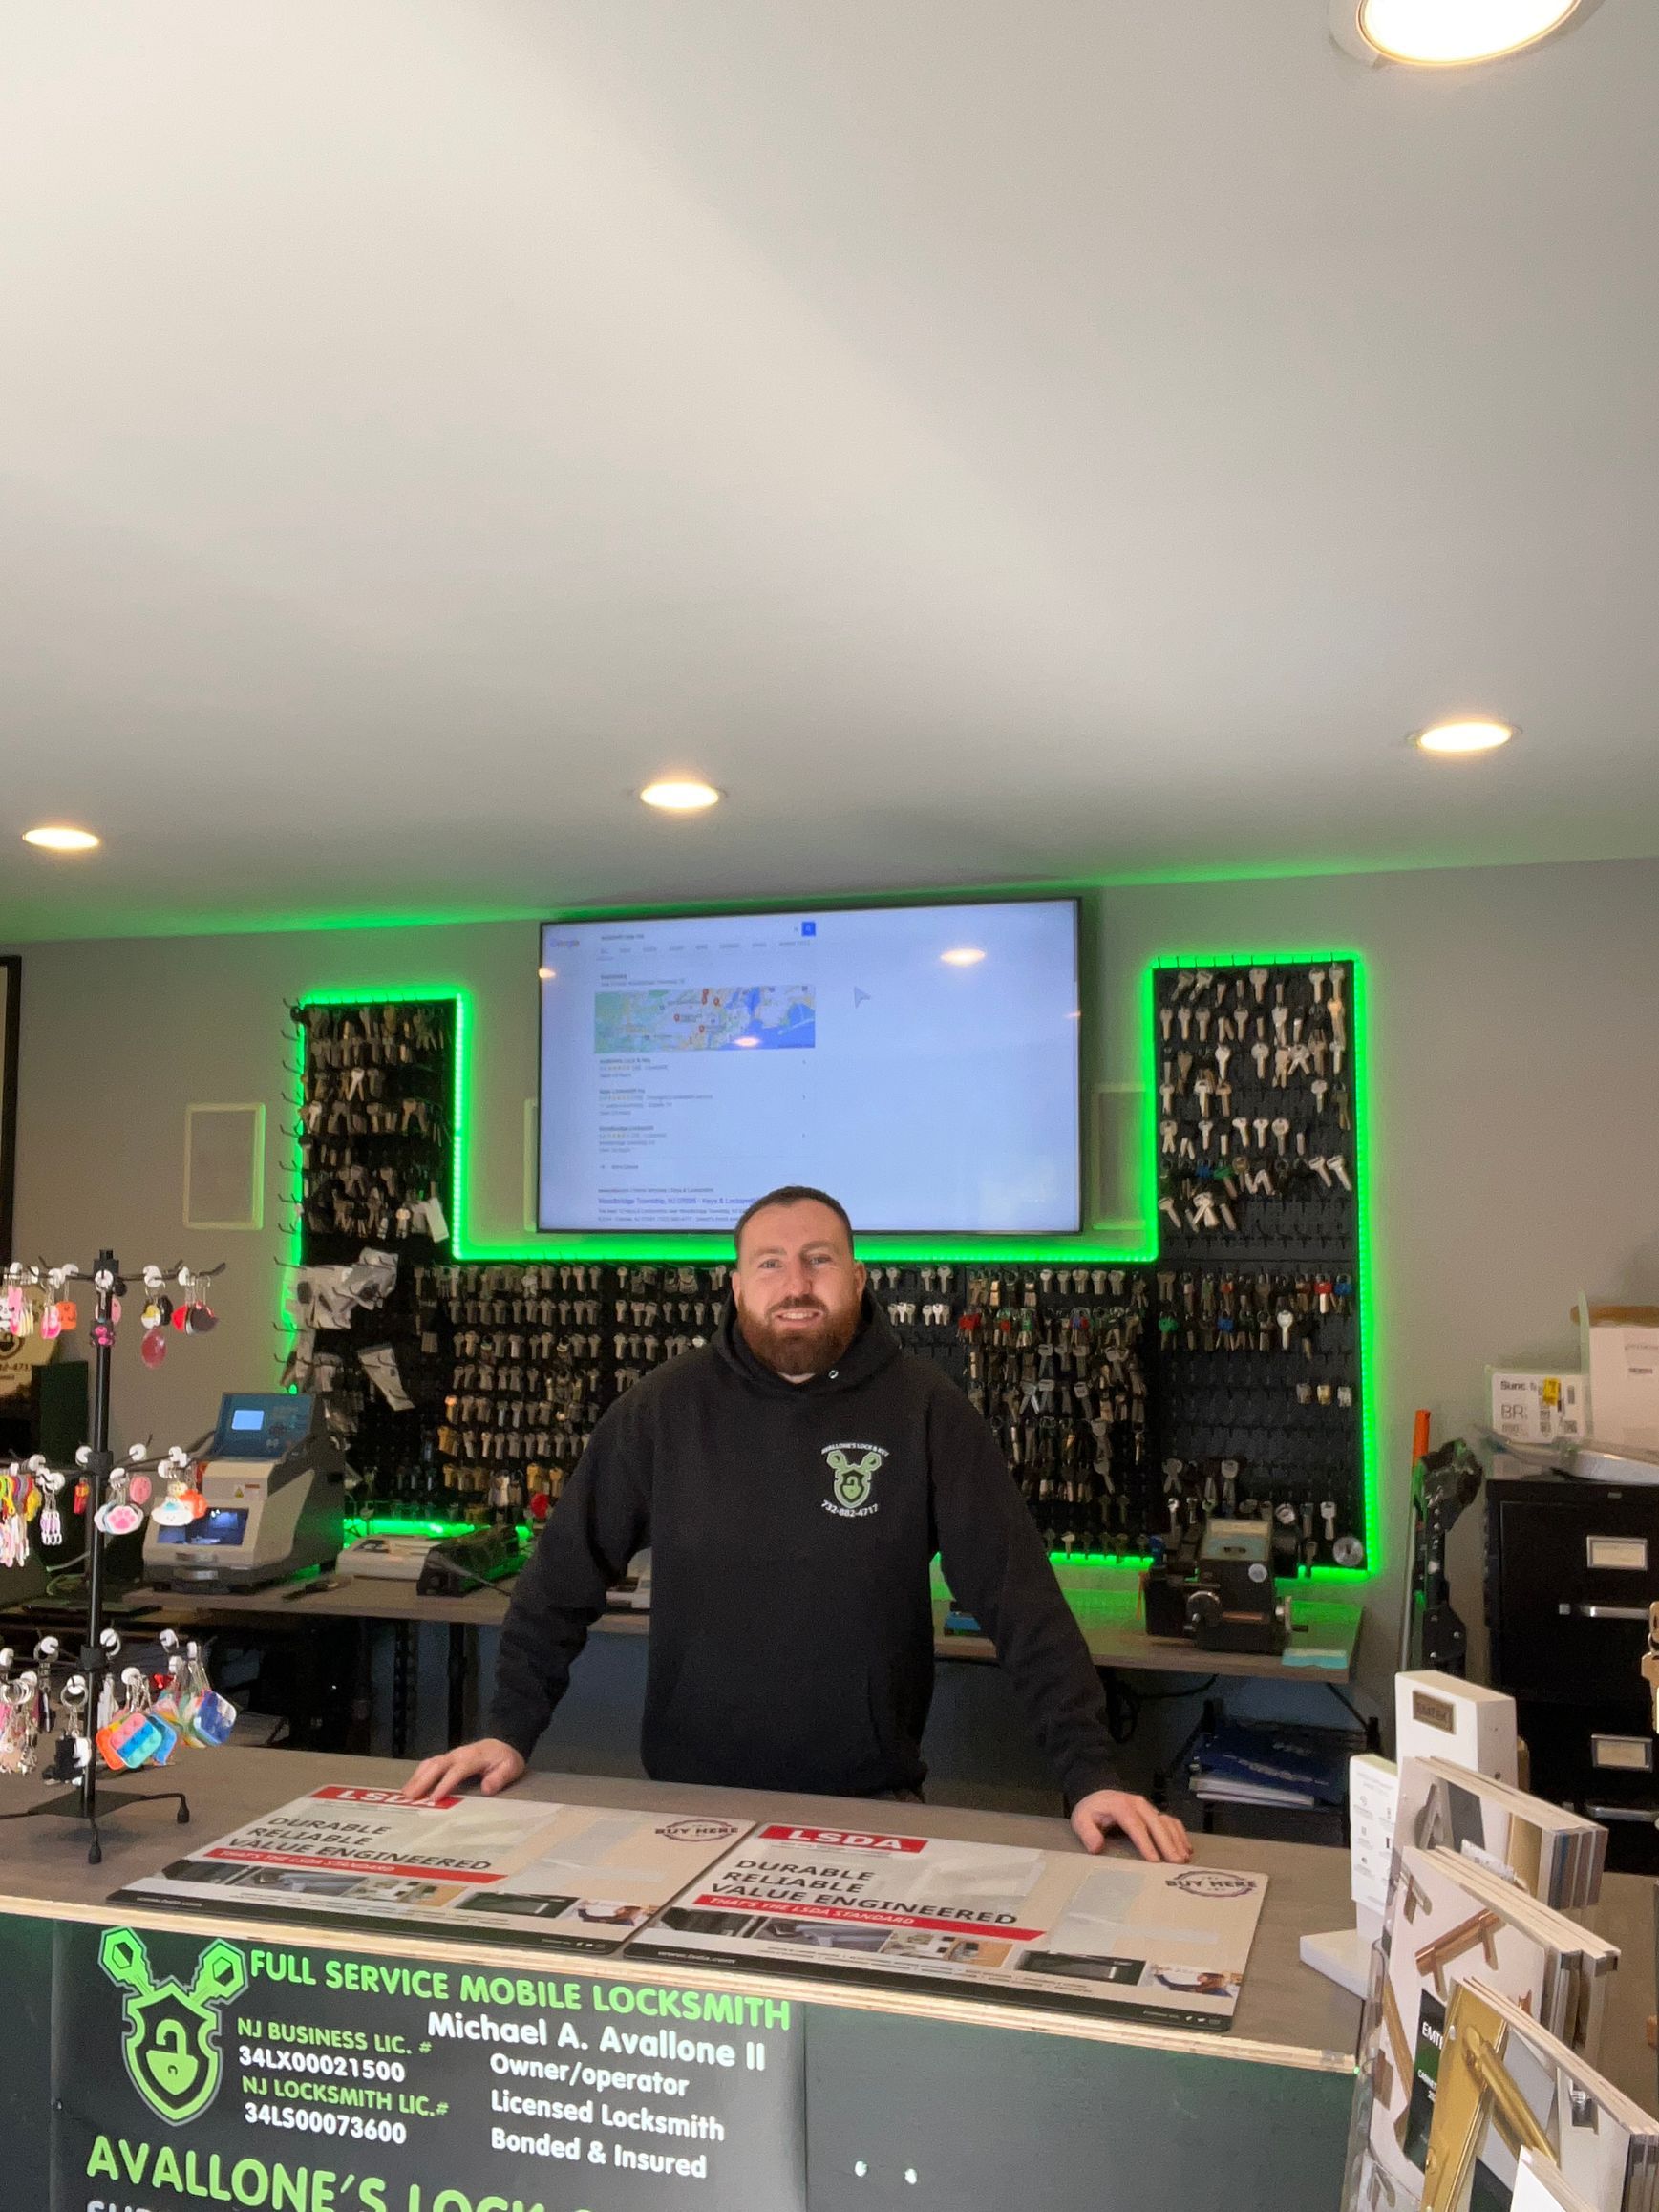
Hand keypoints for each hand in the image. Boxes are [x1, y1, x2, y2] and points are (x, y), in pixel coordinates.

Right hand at [397, 1738, 525, 1804]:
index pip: (457, 1770)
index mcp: (475, 1756)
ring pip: (431, 1763)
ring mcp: (451, 1755)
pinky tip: (410, 1786)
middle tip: (409, 1797)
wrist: (503, 1745)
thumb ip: (500, 1777)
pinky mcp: (447, 1759)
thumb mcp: (511, 1767)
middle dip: (423, 1780)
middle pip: (438, 1764)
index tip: (434, 1799)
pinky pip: (430, 1764)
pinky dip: (418, 1774)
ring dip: (417, 1777)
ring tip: (405, 1794)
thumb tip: (486, 1788)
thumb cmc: (505, 1760)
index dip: (445, 1783)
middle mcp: (459, 1754)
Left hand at [1070, 1789, 1191, 1862]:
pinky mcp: (1154, 1811)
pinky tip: (1186, 1847)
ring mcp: (1148, 1807)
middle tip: (1176, 1863)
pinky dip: (1180, 1833)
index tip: (1154, 1860)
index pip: (1135, 1825)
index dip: (1146, 1843)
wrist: (1097, 1797)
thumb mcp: (1081, 1820)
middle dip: (1167, 1844)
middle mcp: (1138, 1804)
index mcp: (1120, 1805)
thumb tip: (1097, 1847)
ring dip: (1177, 1839)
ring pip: (1166, 1822)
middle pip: (1156, 1823)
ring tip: (1184, 1858)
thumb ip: (1087, 1832)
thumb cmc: (1091, 1812)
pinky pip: (1170, 1820)